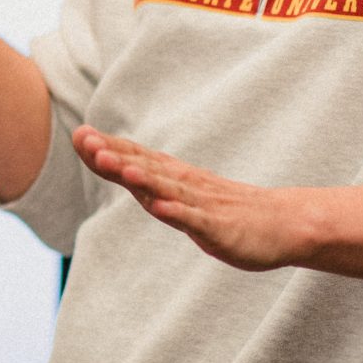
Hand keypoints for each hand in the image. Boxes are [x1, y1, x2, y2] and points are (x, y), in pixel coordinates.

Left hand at [71, 125, 321, 272]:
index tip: (79, 135)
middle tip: (86, 141)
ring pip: (169, 190)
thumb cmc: (228, 210)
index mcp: (175, 179)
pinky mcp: (220, 227)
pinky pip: (197, 220)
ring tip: (120, 168)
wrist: (283, 223)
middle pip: (146, 169)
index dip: (108, 149)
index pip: (136, 159)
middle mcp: (185, 186)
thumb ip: (152, 185)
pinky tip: (162, 206)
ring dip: (144, 179)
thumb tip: (120, 168)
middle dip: (115, 157)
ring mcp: (203, 205)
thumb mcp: (183, 197)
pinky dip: (179, 213)